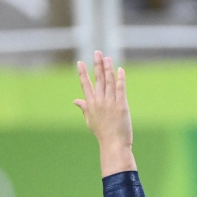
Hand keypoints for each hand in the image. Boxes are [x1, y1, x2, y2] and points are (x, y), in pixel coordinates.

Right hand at [74, 51, 135, 175]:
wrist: (113, 144)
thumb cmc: (102, 134)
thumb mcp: (90, 121)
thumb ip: (84, 108)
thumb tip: (75, 101)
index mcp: (91, 104)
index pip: (85, 85)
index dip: (83, 73)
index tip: (80, 62)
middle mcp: (99, 101)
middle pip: (98, 79)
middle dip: (97, 64)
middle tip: (97, 52)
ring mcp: (110, 103)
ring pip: (109, 82)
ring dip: (108, 68)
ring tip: (107, 58)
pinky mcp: (121, 105)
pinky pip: (121, 89)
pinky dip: (120, 79)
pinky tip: (120, 70)